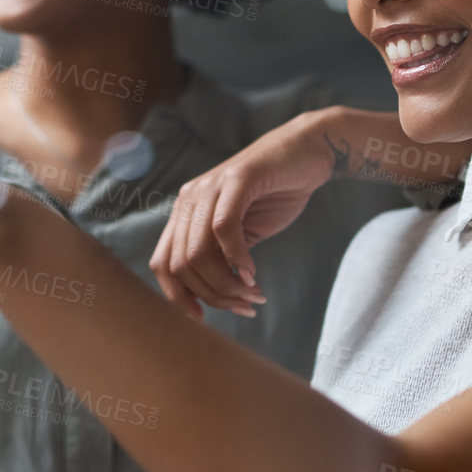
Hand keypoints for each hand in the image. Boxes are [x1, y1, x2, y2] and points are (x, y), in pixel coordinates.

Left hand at [150, 109, 336, 319]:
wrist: (308, 152)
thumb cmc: (275, 195)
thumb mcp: (242, 234)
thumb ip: (222, 259)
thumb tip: (213, 300)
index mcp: (185, 213)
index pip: (163, 263)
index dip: (178, 296)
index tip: (203, 318)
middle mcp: (189, 199)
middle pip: (180, 264)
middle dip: (212, 295)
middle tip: (245, 307)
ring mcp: (210, 186)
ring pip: (198, 251)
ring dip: (226, 284)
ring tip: (253, 295)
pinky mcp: (237, 178)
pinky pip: (223, 228)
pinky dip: (237, 259)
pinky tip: (253, 272)